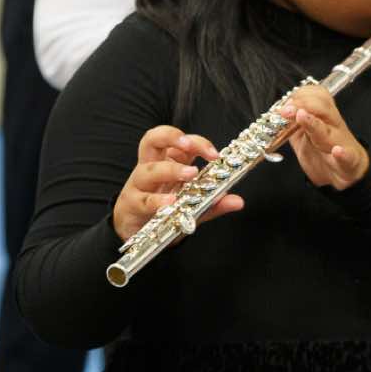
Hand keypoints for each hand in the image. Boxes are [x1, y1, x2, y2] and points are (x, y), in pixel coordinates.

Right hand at [112, 126, 236, 242]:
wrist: (137, 235)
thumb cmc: (163, 211)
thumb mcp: (191, 205)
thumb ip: (213, 202)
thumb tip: (238, 201)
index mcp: (166, 162)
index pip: (178, 141)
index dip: (196, 142)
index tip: (215, 154)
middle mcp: (150, 167)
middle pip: (153, 139)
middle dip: (172, 136)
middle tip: (190, 145)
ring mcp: (138, 185)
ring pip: (148, 169)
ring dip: (171, 170)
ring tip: (191, 174)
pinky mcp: (132, 204)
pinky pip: (144, 200)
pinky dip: (158, 201)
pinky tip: (171, 203)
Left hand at [278, 85, 369, 189]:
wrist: (345, 173)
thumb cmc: (324, 151)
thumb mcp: (303, 135)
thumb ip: (290, 124)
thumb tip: (274, 115)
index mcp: (323, 117)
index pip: (317, 95)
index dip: (301, 95)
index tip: (285, 103)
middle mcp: (332, 126)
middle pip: (323, 107)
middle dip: (302, 104)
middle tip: (285, 110)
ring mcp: (340, 143)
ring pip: (329, 129)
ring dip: (314, 122)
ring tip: (302, 117)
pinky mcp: (348, 162)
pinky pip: (347, 156)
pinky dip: (343, 154)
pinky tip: (337, 151)